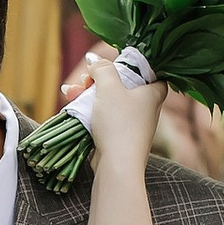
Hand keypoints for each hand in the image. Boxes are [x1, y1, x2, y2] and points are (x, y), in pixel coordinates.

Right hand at [79, 46, 164, 173]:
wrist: (117, 164)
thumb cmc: (119, 122)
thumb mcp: (109, 87)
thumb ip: (102, 68)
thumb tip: (94, 60)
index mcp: (153, 93)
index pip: (152, 73)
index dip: (136, 67)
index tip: (118, 65)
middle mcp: (146, 109)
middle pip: (123, 86)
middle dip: (99, 81)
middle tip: (84, 80)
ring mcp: (132, 125)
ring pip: (110, 103)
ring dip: (89, 95)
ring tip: (70, 92)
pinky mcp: (119, 138)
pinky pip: (105, 118)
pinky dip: (90, 111)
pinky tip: (72, 105)